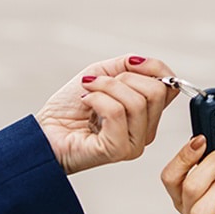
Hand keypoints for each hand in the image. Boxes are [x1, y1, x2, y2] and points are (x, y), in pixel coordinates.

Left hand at [36, 54, 176, 174]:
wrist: (44, 131)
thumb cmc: (69, 108)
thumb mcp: (102, 74)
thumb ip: (128, 66)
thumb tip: (146, 63)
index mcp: (146, 115)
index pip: (170, 87)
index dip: (154, 67)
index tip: (129, 63)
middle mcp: (145, 132)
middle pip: (156, 92)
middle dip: (124, 78)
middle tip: (100, 83)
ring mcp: (133, 144)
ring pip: (137, 102)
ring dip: (106, 87)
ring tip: (88, 92)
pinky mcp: (117, 150)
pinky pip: (116, 113)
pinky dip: (96, 99)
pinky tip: (86, 103)